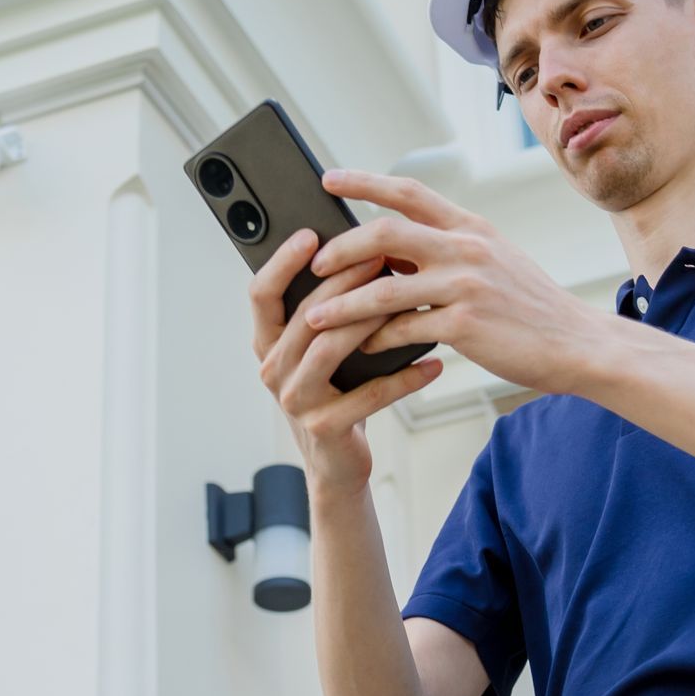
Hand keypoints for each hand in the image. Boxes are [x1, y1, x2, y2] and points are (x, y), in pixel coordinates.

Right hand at [248, 223, 443, 495]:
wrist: (338, 462)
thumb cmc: (336, 392)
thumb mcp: (323, 350)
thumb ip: (328, 311)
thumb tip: (368, 253)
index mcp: (268, 343)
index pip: (261, 293)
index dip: (281, 262)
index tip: (310, 233)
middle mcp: (273, 370)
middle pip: (305, 315)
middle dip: (343, 283)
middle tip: (380, 257)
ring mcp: (295, 401)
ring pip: (330, 349)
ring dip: (370, 322)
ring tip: (406, 302)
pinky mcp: (324, 427)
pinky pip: (368, 395)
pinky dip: (404, 378)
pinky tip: (433, 364)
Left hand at [303, 170, 607, 395]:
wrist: (577, 343)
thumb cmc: (533, 308)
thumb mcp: (496, 262)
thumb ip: (450, 250)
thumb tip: (396, 254)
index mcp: (471, 227)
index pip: (409, 192)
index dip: (364, 182)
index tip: (328, 178)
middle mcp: (467, 248)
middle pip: (386, 233)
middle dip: (341, 248)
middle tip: (315, 263)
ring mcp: (466, 286)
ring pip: (385, 289)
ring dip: (343, 306)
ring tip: (315, 318)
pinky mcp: (465, 326)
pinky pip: (404, 330)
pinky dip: (376, 340)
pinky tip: (361, 348)